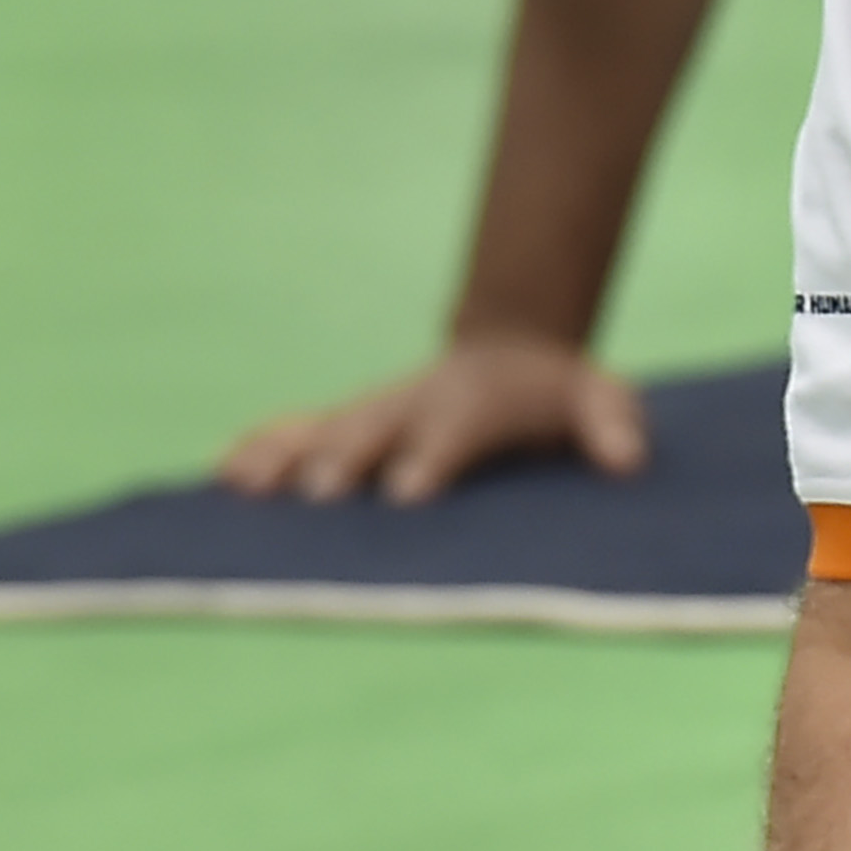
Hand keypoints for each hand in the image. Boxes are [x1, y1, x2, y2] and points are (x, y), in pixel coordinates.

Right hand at [219, 328, 647, 504]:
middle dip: (346, 460)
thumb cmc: (559, 392)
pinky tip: (223, 476)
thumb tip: (628, 458)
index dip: (432, 459)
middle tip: (321, 498)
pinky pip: (296, 431)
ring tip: (244, 484)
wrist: (512, 352)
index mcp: (473, 401)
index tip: (409, 494)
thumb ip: (611, 423)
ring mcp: (374, 412)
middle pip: (373, 429)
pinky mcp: (346, 422)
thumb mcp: (600, 398)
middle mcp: (412, 404)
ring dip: (285, 455)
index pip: (452, 430)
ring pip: (322, 429)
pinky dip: (260, 448)